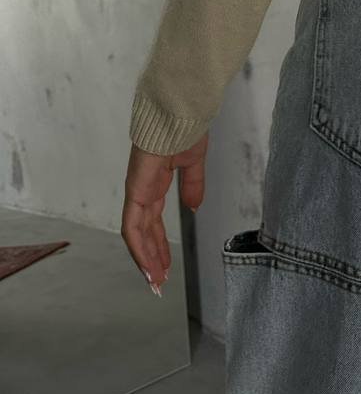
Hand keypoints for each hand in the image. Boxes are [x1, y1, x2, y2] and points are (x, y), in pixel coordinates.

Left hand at [121, 133, 208, 293]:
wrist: (179, 112)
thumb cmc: (186, 129)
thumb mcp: (193, 163)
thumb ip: (192, 186)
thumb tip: (193, 207)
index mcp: (155, 183)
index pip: (153, 221)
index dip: (158, 244)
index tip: (166, 265)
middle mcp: (143, 190)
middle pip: (144, 232)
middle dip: (152, 258)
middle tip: (160, 281)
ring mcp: (137, 190)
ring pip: (136, 234)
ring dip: (145, 259)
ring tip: (156, 281)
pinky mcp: (137, 189)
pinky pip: (133, 225)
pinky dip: (140, 247)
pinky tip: (149, 264)